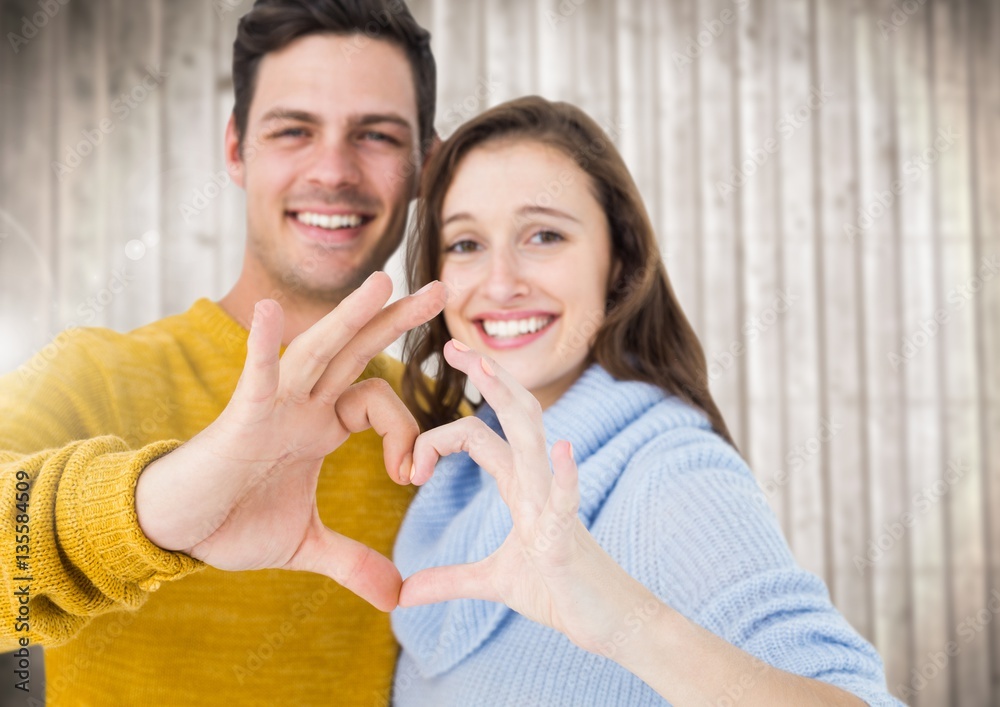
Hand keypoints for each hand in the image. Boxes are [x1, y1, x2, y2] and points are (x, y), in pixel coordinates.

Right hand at [135, 273, 445, 611]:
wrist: (178, 533)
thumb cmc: (233, 524)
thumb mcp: (307, 546)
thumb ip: (354, 563)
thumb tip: (397, 597)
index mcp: (321, 426)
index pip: (380, 402)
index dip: (408, 432)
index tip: (410, 477)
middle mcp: (303, 405)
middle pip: (358, 352)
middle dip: (396, 320)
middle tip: (441, 291)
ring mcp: (273, 406)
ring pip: (318, 351)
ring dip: (350, 316)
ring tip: (383, 281)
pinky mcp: (240, 418)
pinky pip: (254, 375)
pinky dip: (262, 345)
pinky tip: (269, 311)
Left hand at [399, 340, 656, 652]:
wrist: (611, 623)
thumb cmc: (560, 592)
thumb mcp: (495, 583)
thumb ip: (450, 581)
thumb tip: (404, 594)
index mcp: (520, 485)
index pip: (478, 436)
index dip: (438, 436)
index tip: (409, 468)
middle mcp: (538, 482)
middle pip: (512, 414)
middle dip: (486, 376)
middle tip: (452, 344)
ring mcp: (555, 504)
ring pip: (533, 439)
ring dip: (510, 401)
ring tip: (488, 368)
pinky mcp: (568, 538)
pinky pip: (568, 499)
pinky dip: (566, 476)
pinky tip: (563, 450)